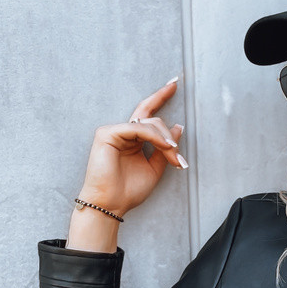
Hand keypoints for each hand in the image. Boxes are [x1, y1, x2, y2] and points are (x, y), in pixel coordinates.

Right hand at [77, 77, 186, 217]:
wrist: (112, 204)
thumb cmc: (128, 190)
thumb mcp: (154, 169)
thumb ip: (165, 149)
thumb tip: (179, 127)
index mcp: (133, 139)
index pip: (147, 113)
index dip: (160, 97)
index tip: (175, 83)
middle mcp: (123, 132)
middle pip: (153, 119)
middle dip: (170, 137)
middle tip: (178, 159)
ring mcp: (114, 131)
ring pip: (149, 123)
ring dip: (166, 141)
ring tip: (174, 159)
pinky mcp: (107, 133)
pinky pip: (138, 128)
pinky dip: (154, 137)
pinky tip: (164, 147)